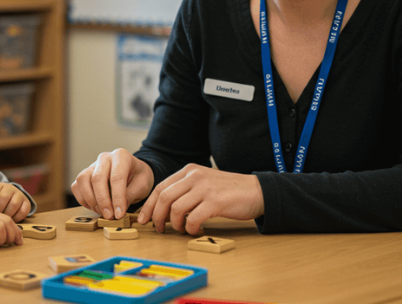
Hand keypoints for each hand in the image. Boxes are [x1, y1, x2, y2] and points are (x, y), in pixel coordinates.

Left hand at [0, 183, 31, 221]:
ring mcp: (20, 194)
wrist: (10, 201)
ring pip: (14, 204)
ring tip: (4, 218)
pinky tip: (12, 219)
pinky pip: (23, 211)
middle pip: (4, 197)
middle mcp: (10, 188)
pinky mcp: (27, 203)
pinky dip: (16, 217)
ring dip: (8, 214)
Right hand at [71, 148, 154, 220]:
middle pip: (97, 178)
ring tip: (102, 213)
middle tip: (109, 216)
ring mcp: (92, 165)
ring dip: (91, 200)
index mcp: (121, 156)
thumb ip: (130, 195)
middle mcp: (104, 158)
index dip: (117, 197)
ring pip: (83, 181)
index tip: (119, 214)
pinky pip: (77, 186)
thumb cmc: (139, 178)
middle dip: (102, 201)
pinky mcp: (85, 174)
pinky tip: (95, 208)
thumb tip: (117, 210)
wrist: (133, 172)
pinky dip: (83, 200)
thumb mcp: (142, 185)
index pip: (116, 177)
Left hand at [136, 164, 263, 234]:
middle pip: (164, 197)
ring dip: (174, 224)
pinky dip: (190, 228)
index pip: (160, 187)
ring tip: (181, 230)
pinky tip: (196, 231)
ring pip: (175, 208)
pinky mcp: (215, 202)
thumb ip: (185, 190)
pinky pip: (193, 218)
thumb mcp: (203, 183)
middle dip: (157, 216)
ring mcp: (205, 188)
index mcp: (189, 171)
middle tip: (158, 229)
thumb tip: (164, 210)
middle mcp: (194, 176)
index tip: (144, 219)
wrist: (256, 191)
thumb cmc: (228, 191)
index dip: (149, 205)